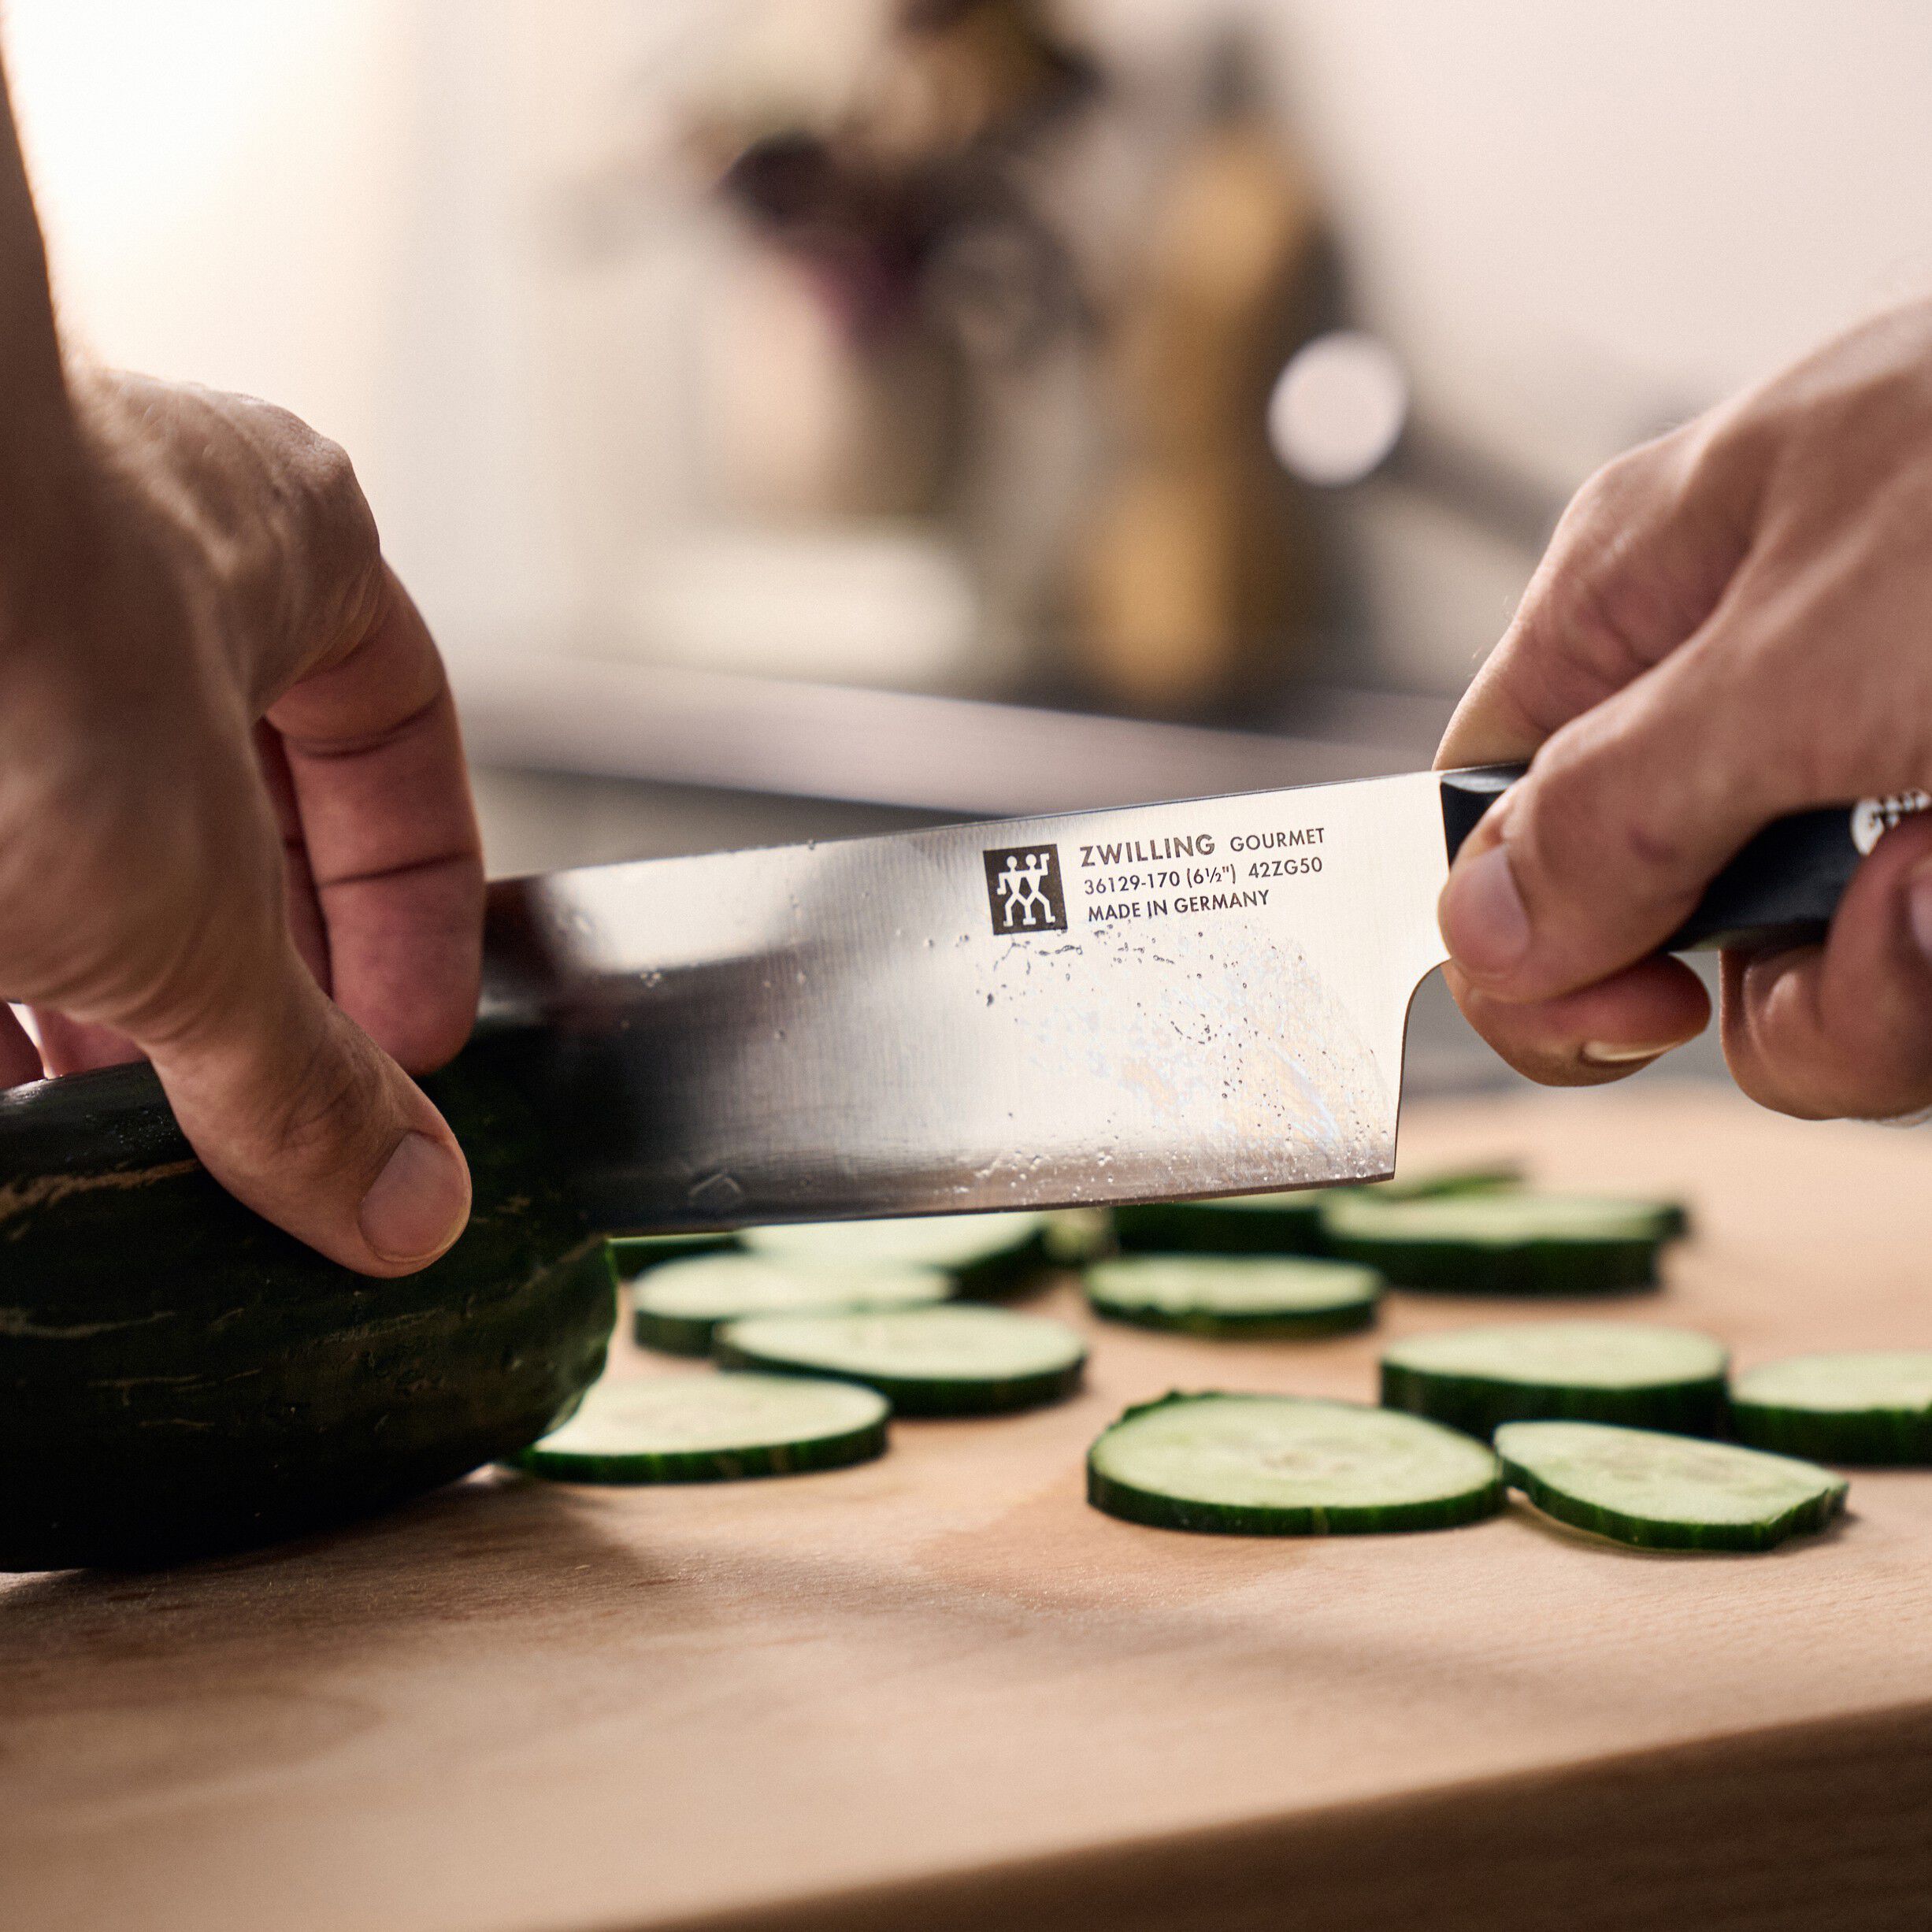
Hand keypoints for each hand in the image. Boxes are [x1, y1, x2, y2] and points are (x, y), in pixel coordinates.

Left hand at [0, 370, 483, 1271]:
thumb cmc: (4, 629)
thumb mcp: (196, 918)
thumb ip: (305, 1073)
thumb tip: (404, 1204)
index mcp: (284, 544)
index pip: (403, 738)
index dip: (421, 910)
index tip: (411, 1040)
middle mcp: (132, 556)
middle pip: (235, 807)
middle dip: (245, 983)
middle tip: (256, 1112)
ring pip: (83, 834)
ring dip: (100, 1003)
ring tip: (103, 1137)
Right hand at [1435, 299, 1931, 1119]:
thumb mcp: (1800, 657)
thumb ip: (1610, 810)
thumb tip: (1477, 933)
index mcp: (1644, 597)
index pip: (1487, 800)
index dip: (1508, 927)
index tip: (1599, 1013)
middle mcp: (1739, 690)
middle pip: (1634, 918)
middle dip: (1728, 980)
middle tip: (1808, 952)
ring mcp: (1865, 767)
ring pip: (1781, 979)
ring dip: (1866, 991)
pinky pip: (1905, 977)